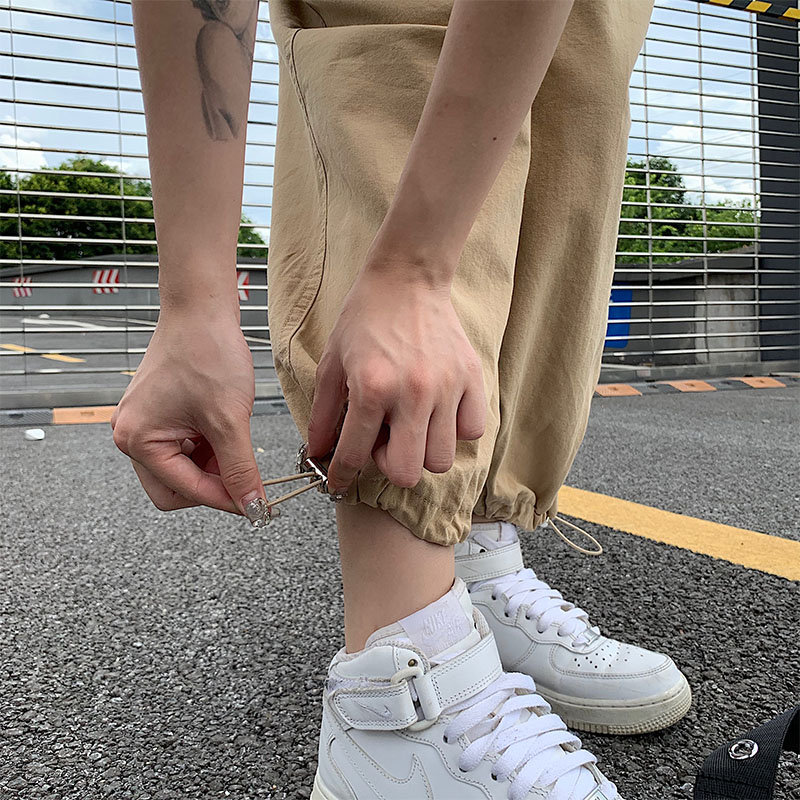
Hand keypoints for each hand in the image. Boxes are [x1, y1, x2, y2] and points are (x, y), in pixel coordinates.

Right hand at [111, 306, 267, 524]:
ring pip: (182, 471)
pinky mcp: (158, 416)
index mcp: (138, 439)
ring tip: (235, 439)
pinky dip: (208, 449)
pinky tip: (224, 431)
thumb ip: (241, 469)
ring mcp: (143, 425)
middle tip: (246, 478)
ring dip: (212, 466)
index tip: (255, 505)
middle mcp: (131, 435)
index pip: (185, 492)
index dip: (225, 500)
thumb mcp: (230, 420)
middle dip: (212, 486)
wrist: (202, 311)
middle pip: (175, 490)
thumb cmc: (207, 352)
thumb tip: (252, 505)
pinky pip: (183, 450)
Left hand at [308, 268, 485, 492]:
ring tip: (410, 425)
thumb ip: (323, 413)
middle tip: (382, 440)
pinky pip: (471, 431)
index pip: (354, 455)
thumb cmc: (365, 318)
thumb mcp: (332, 362)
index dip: (341, 476)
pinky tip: (437, 413)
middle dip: (388, 465)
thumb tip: (317, 453)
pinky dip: (454, 431)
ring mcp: (446, 387)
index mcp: (372, 387)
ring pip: (441, 460)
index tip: (338, 483)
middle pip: (407, 473)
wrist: (406, 278)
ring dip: (422, 451)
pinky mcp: (471, 379)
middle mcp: (412, 392)